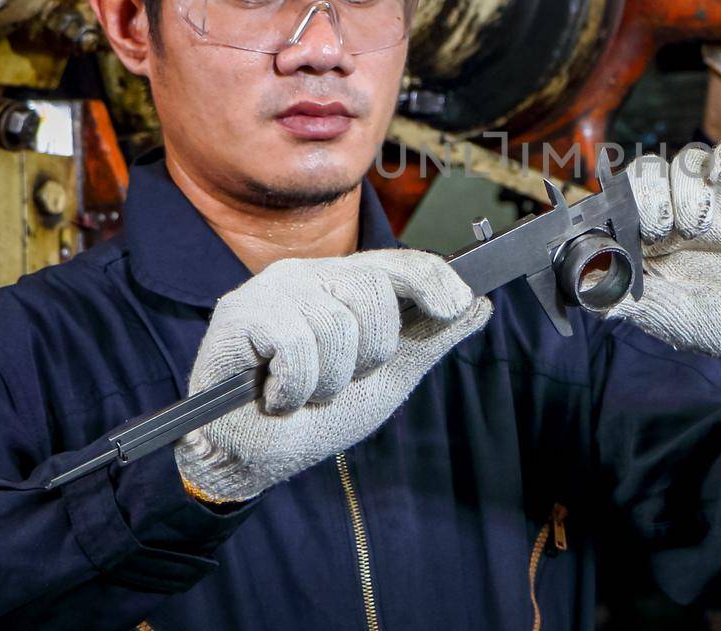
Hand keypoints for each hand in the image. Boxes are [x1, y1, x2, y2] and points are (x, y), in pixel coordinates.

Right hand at [176, 250, 490, 501]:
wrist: (254, 457)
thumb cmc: (317, 413)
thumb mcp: (386, 379)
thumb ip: (429, 340)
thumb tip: (481, 305)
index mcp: (344, 284)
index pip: (398, 263)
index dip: (432, 279)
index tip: (456, 303)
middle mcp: (310, 275)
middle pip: (374, 293)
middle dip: (368, 355)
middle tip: (337, 381)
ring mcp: (273, 289)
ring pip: (336, 325)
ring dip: (326, 381)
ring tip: (300, 391)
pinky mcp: (239, 313)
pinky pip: (296, 342)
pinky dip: (294, 386)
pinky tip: (275, 394)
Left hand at [610, 135, 720, 381]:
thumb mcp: (672, 318)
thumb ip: (627, 299)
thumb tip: (581, 290)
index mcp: (651, 237)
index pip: (619, 199)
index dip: (614, 207)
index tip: (625, 233)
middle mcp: (681, 209)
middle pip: (648, 172)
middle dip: (646, 195)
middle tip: (661, 230)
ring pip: (688, 159)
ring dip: (685, 187)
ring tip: (700, 226)